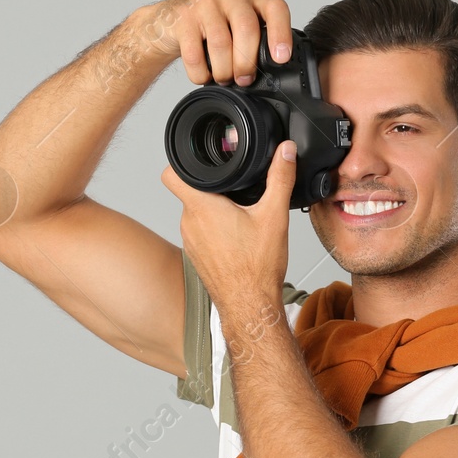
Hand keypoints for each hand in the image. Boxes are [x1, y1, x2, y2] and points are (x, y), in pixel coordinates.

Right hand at [142, 0, 292, 86]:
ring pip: (221, 43)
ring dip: (223, 70)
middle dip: (247, 62)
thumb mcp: (241, 30)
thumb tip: (272, 76)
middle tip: (244, 79)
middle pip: (247, 29)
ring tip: (223, 78)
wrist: (173, 20)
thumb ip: (257, 43)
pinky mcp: (184, 17)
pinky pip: (194, 54)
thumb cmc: (215, 28)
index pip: (275, 8)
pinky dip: (200, 73)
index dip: (280, 33)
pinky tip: (203, 75)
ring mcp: (207, 3)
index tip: (281, 58)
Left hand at [162, 138, 297, 314]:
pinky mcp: (196, 256)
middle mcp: (189, 223)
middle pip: (190, 193)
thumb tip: (286, 152)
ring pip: (196, 214)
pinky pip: (200, 234)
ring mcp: (190, 242)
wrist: (249, 305)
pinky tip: (235, 237)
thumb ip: (280, 178)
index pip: (171, 175)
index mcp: (202, 208)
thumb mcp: (274, 216)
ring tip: (238, 217)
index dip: (181, 163)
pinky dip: (214, 231)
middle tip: (234, 194)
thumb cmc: (256, 269)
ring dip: (212, 211)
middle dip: (211, 189)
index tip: (199, 162)